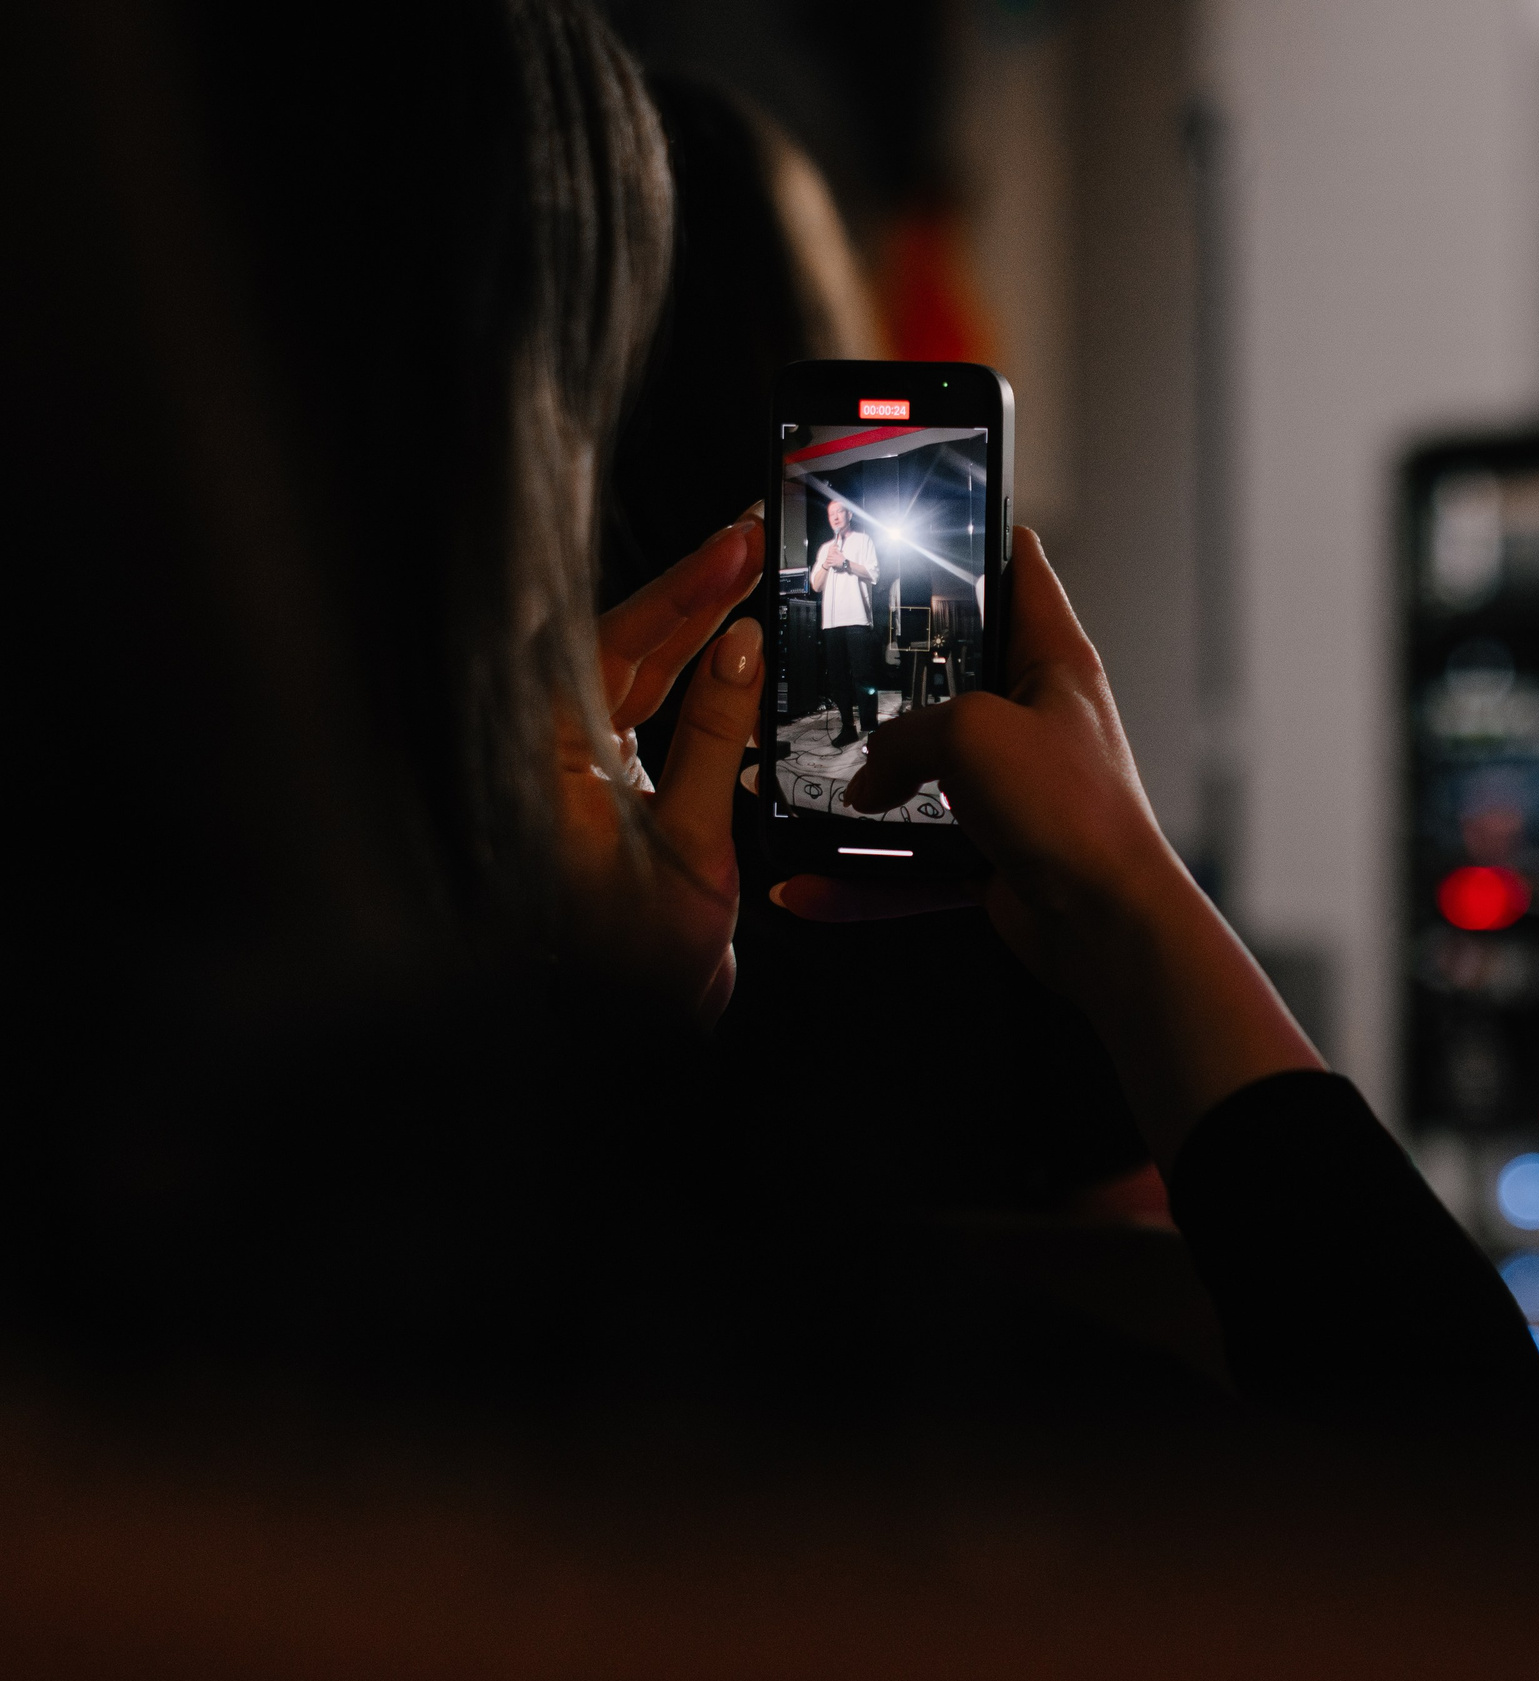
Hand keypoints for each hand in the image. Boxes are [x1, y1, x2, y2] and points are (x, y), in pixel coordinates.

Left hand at [555, 503, 764, 1024]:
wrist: (624, 1038)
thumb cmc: (637, 967)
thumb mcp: (693, 848)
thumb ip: (717, 738)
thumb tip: (742, 649)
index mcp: (544, 764)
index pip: (614, 646)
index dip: (681, 591)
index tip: (734, 547)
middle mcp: (545, 759)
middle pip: (617, 647)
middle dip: (689, 593)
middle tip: (749, 541)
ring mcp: (569, 772)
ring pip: (630, 675)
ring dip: (691, 629)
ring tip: (745, 575)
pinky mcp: (598, 790)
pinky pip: (640, 713)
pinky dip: (687, 680)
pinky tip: (728, 651)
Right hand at [779, 528, 1321, 1163]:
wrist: (1105, 928)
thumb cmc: (1077, 815)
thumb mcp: (973, 733)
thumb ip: (902, 736)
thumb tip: (868, 778)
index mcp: (1051, 661)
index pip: (1018, 567)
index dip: (975, 533)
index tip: (925, 515)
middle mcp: (1032, 718)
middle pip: (948, 670)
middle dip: (885, 673)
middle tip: (824, 658)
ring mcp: (1010, 785)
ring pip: (917, 771)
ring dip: (860, 784)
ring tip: (799, 778)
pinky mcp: (990, 846)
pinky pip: (907, 856)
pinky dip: (860, 875)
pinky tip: (808, 884)